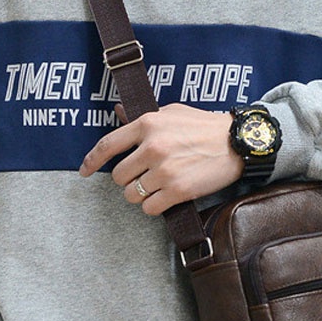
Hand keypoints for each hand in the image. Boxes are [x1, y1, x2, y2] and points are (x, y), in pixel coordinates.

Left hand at [79, 103, 243, 214]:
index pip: (108, 145)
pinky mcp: (178, 190)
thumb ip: (143, 116)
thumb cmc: (205, 126)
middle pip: (118, 176)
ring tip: (158, 185)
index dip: (91, 161)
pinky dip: (155, 206)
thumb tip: (119, 111)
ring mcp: (164, 169)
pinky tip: (166, 196)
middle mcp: (153, 146)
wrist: (237, 142)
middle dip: (128, 179)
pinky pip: (150, 208)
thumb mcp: (172, 112)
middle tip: (143, 176)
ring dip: (141, 194)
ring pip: (132, 194)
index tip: (84, 171)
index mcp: (148, 124)